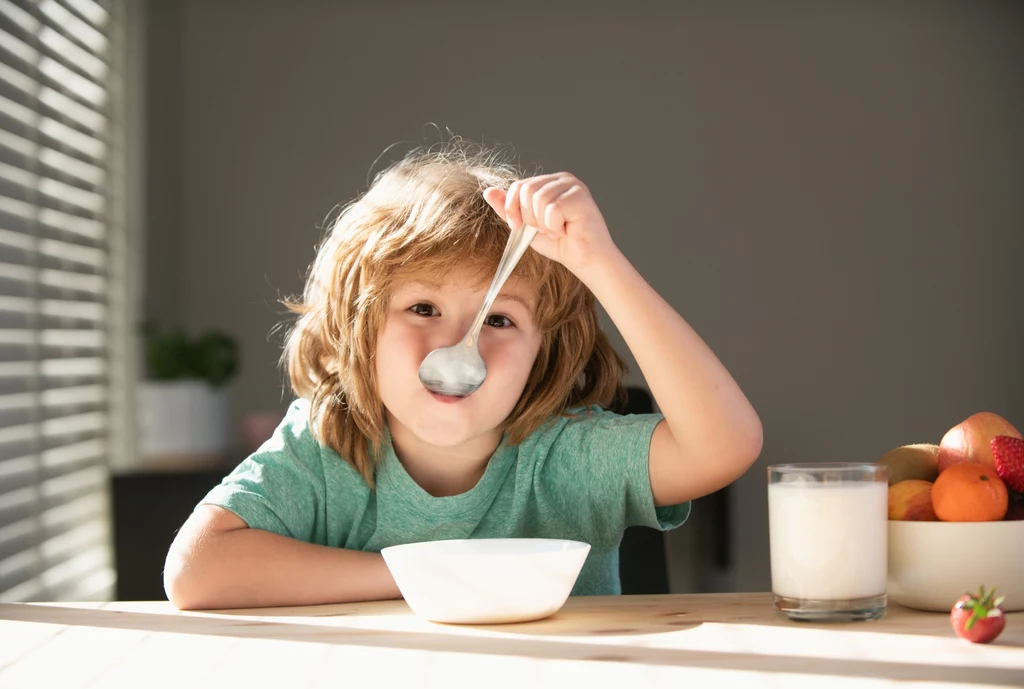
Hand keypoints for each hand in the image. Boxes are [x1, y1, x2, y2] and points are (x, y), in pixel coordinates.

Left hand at [483, 173, 619, 280]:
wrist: (585, 261)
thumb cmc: (560, 244)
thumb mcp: (526, 226)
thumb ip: (509, 209)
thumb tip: (487, 192)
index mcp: (548, 182)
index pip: (518, 185)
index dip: (512, 209)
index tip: (519, 227)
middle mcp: (561, 179)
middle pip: (526, 190)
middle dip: (530, 218)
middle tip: (546, 230)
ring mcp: (573, 185)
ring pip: (538, 199)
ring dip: (544, 224)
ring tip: (557, 231)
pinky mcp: (581, 195)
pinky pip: (553, 209)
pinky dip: (555, 226)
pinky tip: (566, 231)